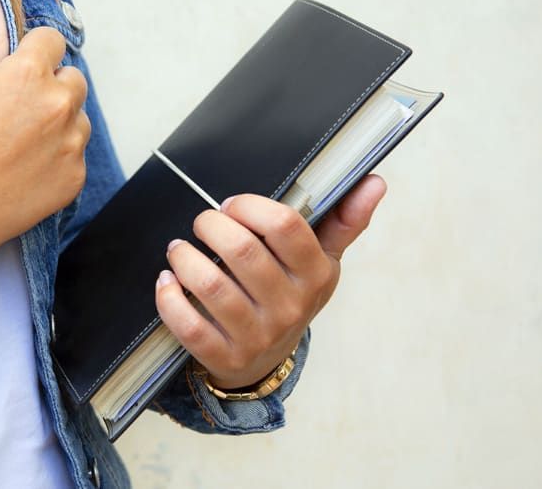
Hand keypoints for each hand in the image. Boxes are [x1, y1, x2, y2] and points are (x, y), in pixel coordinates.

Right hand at [0, 0, 89, 255]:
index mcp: (30, 72)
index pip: (52, 41)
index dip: (35, 54)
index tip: (20, 71)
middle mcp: (59, 102)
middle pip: (72, 79)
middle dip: (52, 88)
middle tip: (17, 112)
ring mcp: (72, 141)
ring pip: (78, 118)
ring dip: (59, 124)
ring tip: (21, 144)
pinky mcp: (75, 175)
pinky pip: (75, 155)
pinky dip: (58, 158)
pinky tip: (27, 169)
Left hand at [155, 175, 387, 388]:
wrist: (266, 360)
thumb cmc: (290, 294)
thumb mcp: (321, 261)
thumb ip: (344, 221)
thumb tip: (375, 181)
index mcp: (316, 274)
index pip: (284, 225)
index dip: (248, 206)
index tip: (230, 205)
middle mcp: (290, 307)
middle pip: (242, 251)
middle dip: (210, 226)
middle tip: (201, 223)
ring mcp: (257, 336)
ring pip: (210, 284)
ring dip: (184, 258)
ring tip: (178, 249)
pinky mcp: (225, 357)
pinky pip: (188, 325)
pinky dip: (169, 298)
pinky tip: (167, 280)